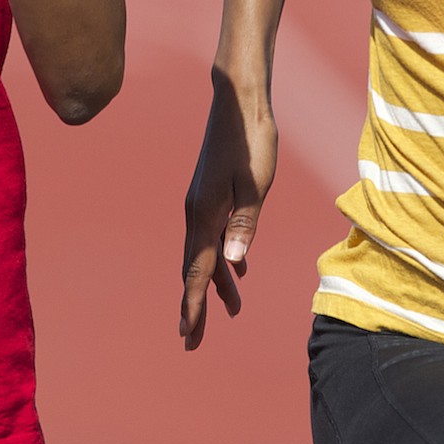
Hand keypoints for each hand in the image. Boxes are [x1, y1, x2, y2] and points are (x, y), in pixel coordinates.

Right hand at [179, 80, 276, 349]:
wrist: (239, 102)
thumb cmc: (252, 140)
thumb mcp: (255, 184)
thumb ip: (245, 225)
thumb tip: (234, 265)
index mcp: (205, 214)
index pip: (198, 270)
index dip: (193, 304)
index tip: (189, 335)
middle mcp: (197, 212)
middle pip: (195, 268)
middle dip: (196, 304)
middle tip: (193, 341)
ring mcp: (202, 203)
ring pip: (206, 253)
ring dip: (216, 283)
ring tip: (232, 311)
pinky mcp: (212, 194)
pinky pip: (214, 236)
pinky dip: (225, 258)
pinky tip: (240, 270)